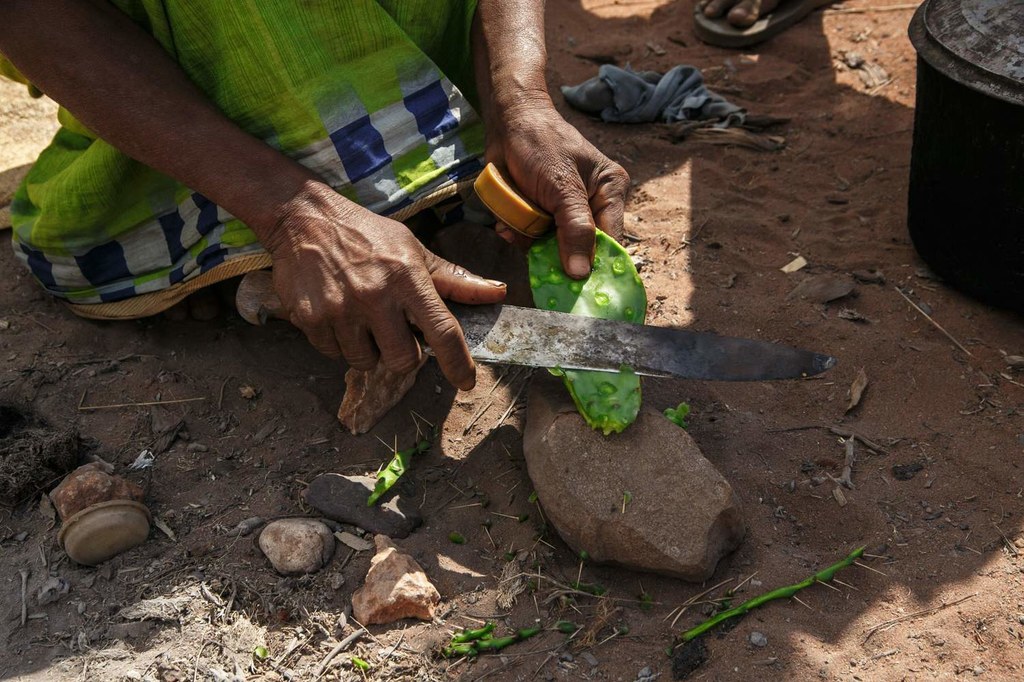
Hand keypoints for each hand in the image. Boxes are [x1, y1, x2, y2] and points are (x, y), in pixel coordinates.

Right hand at [264, 182, 506, 389]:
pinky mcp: (310, 319)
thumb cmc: (367, 235)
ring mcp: (341, 310)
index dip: (458, 363)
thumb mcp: (413, 249)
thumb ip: (453, 279)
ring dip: (368, 349)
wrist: (303, 217)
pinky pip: (333, 354)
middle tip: (393, 331)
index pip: (442, 331)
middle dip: (403, 354)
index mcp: (407, 278)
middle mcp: (376, 296)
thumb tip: (498, 293)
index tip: (465, 381)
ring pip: (366, 362)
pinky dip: (338, 342)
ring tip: (361, 317)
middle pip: (404, 360)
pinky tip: (336, 313)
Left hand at [486, 99, 629, 277]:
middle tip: (536, 252)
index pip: (611, 240)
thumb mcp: (561, 186)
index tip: (579, 287)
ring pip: (553, 248)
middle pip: (581, 249)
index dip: (597, 266)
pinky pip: (534, 239)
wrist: (507, 121)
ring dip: (531, 242)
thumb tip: (582, 273)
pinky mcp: (543, 215)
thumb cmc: (540, 143)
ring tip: (514, 225)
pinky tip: (507, 224)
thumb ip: (574, 228)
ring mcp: (565, 212)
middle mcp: (592, 205)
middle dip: (555, 251)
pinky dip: (519, 234)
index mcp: (609, 192)